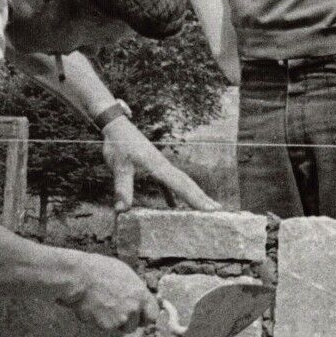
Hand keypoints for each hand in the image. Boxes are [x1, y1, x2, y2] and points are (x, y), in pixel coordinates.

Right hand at [65, 251, 160, 332]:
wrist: (80, 277)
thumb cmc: (98, 270)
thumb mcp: (124, 274)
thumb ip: (134, 290)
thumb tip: (137, 298)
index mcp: (140, 293)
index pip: (153, 314)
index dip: (145, 316)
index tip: (139, 317)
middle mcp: (134, 307)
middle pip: (136, 325)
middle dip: (128, 322)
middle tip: (117, 314)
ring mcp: (121, 318)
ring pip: (121, 328)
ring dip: (114, 322)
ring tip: (102, 307)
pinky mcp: (107, 325)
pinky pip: (105, 327)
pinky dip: (99, 321)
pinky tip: (93, 308)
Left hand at [101, 117, 219, 212]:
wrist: (116, 126)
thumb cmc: (118, 144)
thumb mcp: (119, 167)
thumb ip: (122, 188)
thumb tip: (122, 210)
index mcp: (159, 167)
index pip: (181, 186)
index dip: (196, 199)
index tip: (211, 209)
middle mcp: (164, 166)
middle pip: (187, 183)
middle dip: (202, 197)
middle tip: (218, 210)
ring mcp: (160, 165)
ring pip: (181, 182)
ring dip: (193, 195)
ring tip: (205, 207)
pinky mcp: (153, 166)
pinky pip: (168, 183)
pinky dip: (173, 194)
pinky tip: (173, 206)